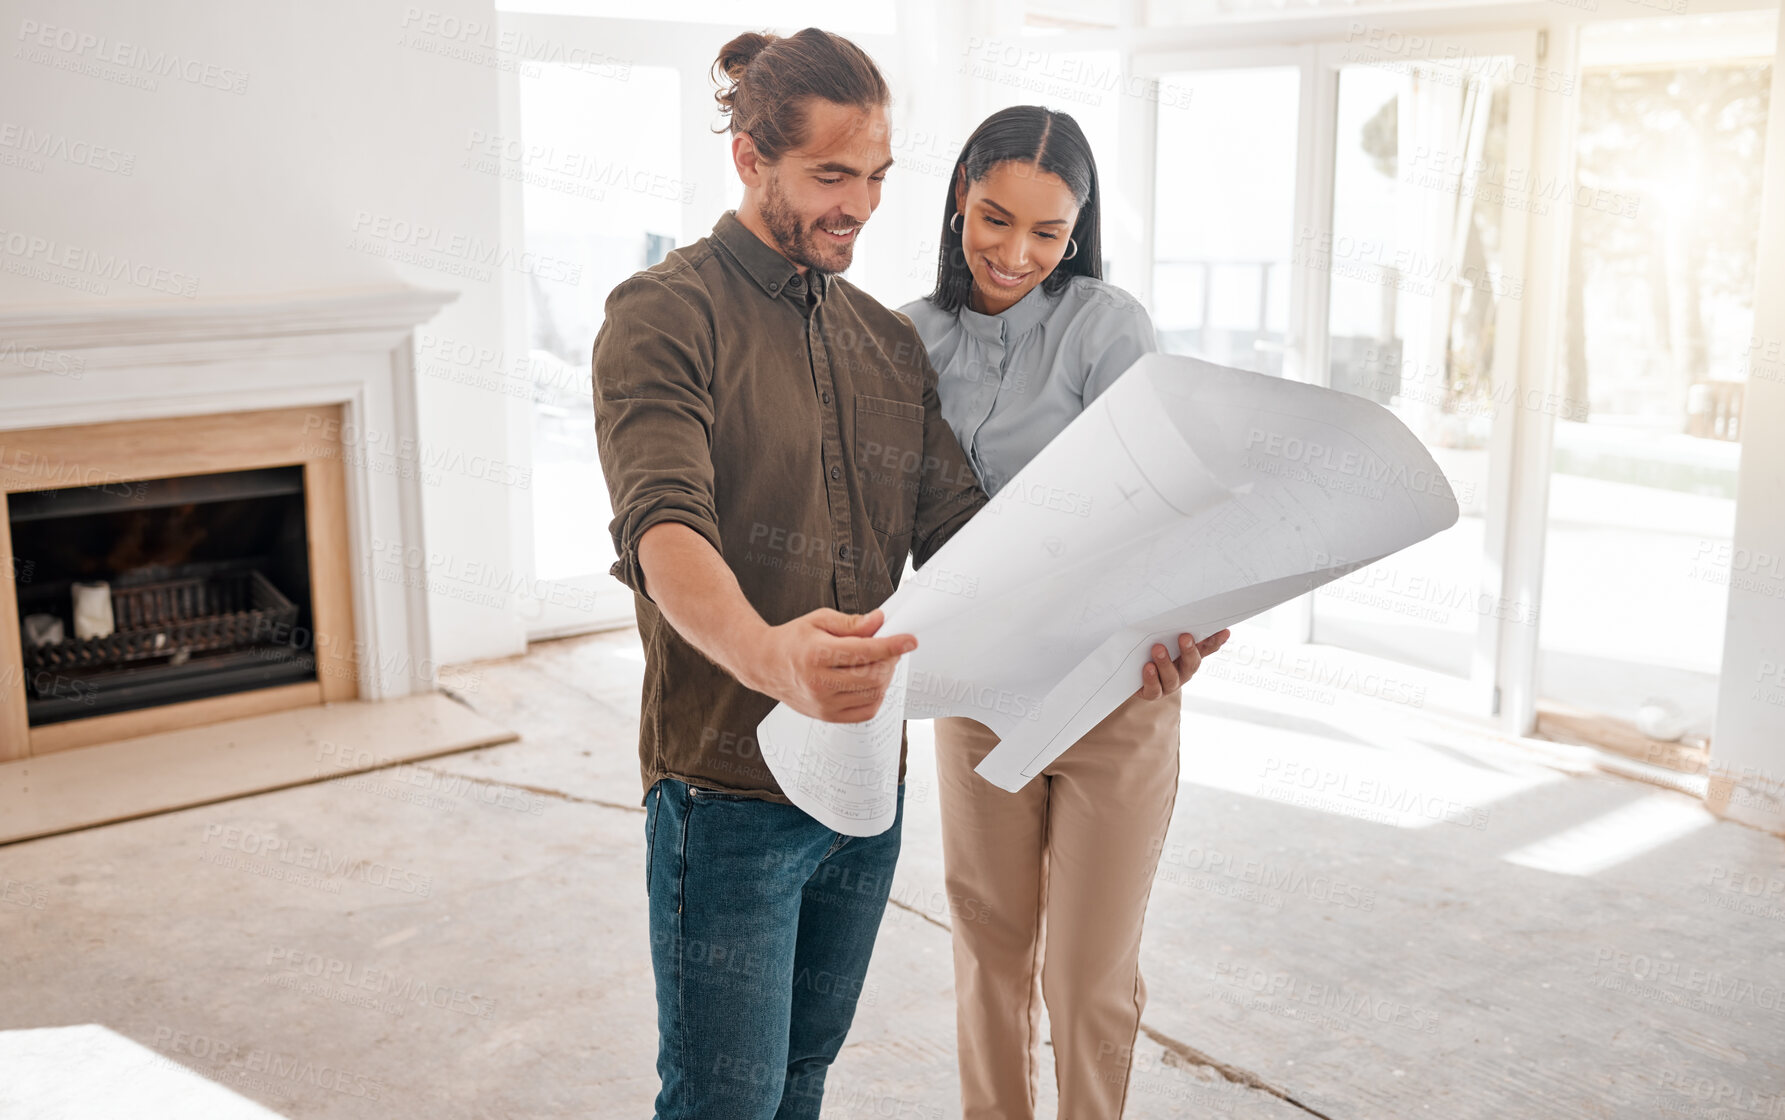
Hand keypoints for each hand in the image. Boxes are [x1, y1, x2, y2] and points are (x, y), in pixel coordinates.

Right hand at [747, 608, 914, 722]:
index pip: (864, 652)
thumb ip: (851, 623)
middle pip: (872, 675)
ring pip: (873, 694)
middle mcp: (819, 683)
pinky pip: (866, 712)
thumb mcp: (819, 620)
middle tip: (892, 648)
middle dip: (890, 660)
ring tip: (880, 662)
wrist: (765, 665)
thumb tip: (879, 622)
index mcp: (816, 655)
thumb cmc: (793, 640)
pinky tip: (872, 682)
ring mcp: (824, 704)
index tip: (910, 640)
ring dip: (885, 677)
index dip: (892, 645)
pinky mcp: (828, 717)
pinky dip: (877, 696)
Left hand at [1135, 629, 1229, 700]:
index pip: (1205, 649)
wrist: (1133, 675)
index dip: (1215, 642)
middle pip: (1191, 665)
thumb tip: (1190, 615)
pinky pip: (1154, 689)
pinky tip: (1148, 667)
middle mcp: (1182, 673)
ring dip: (1166, 663)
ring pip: (1171, 677)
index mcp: (1188, 658)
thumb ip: (1180, 632)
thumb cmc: (1151, 653)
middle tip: (1184, 636)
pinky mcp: (1152, 693)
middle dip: (1189, 651)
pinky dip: (1151, 678)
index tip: (1224, 631)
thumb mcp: (1164, 641)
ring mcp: (1168, 685)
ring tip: (1158, 648)